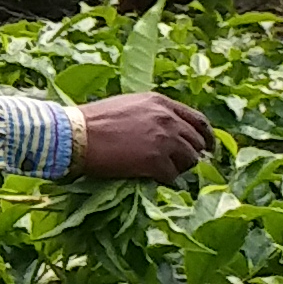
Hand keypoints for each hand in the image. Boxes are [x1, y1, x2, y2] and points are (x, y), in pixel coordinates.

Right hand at [71, 91, 213, 181]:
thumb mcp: (128, 106)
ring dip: (179, 169)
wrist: (75, 134)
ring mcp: (164, 140)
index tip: (207, 148)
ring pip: (189, 161)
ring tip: (162, 172)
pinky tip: (151, 178)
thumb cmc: (93, 121)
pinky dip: (165, 180)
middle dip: (191, 155)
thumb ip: (152, 114)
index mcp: (161, 103)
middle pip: (197, 142)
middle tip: (180, 165)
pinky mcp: (156, 162)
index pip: (198, 120)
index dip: (206, 136)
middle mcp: (168, 119)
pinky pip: (173, 177)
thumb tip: (166, 132)